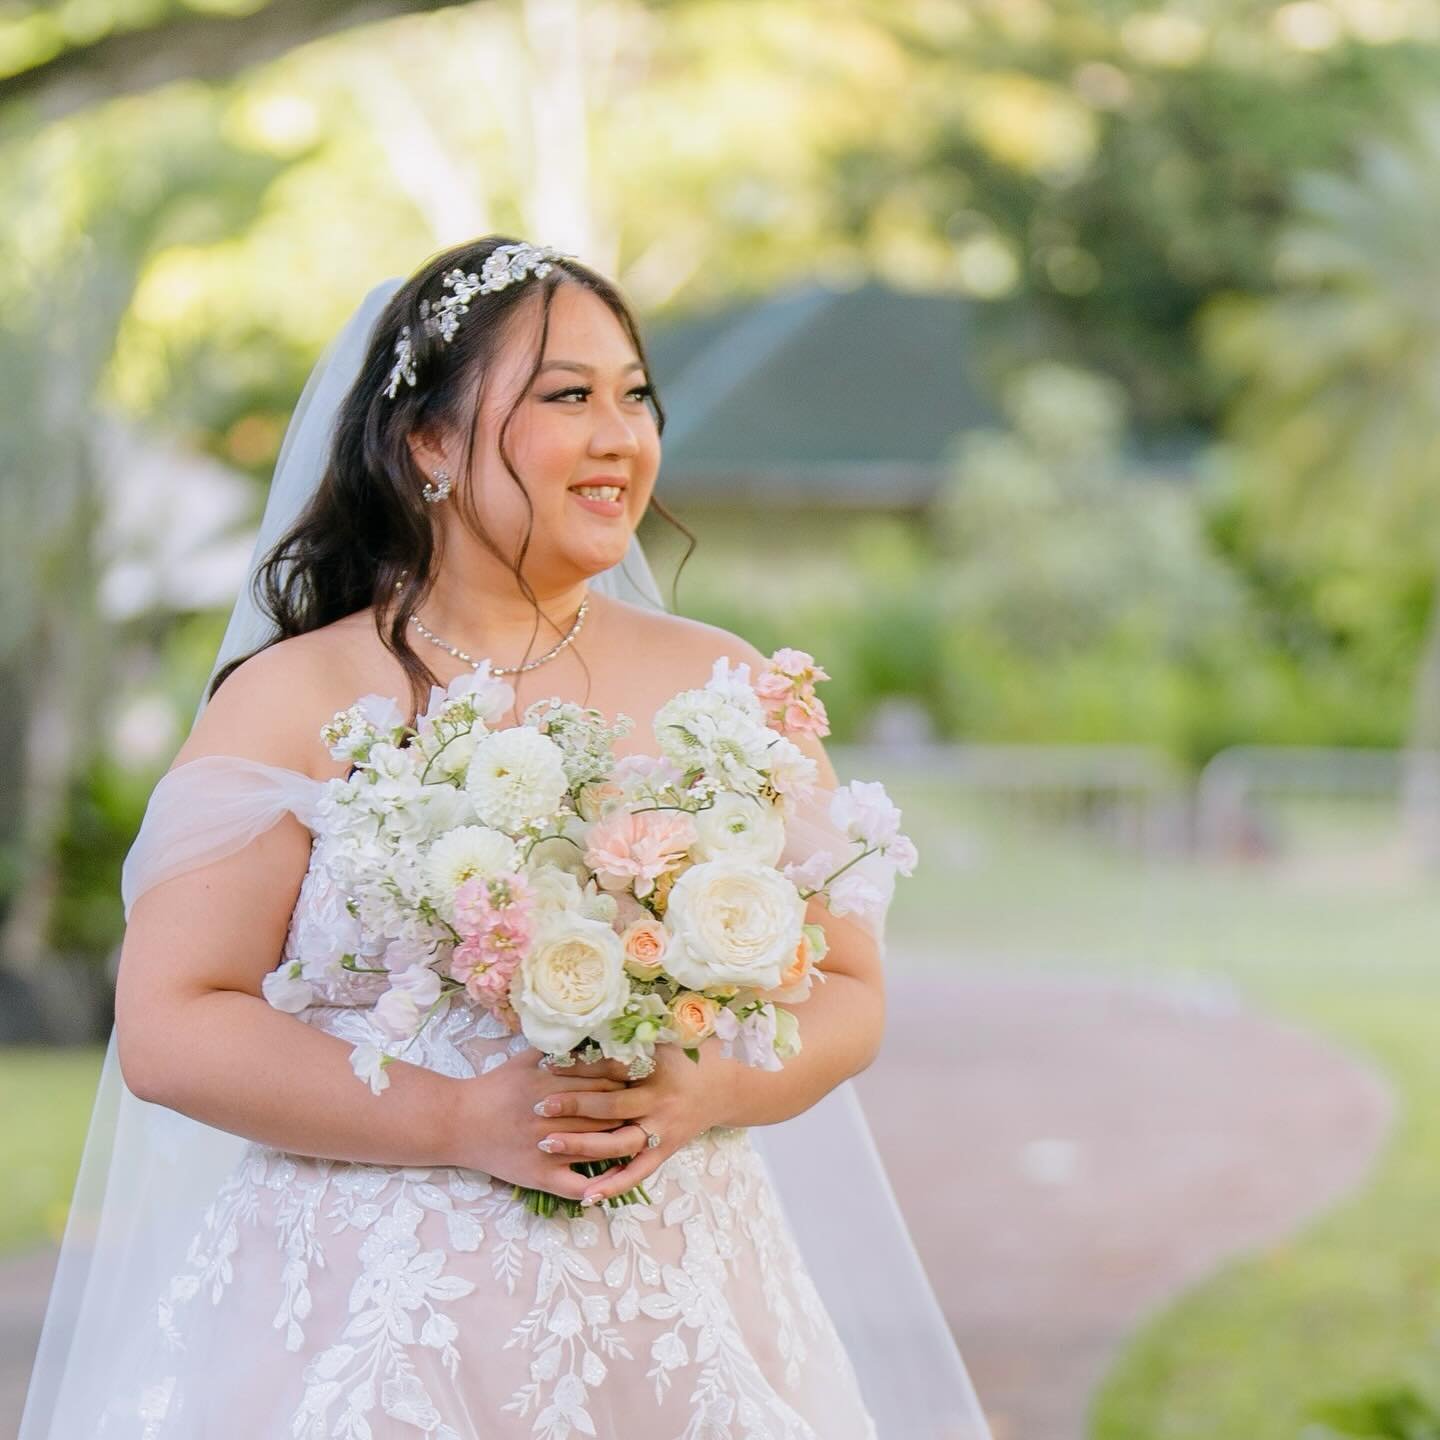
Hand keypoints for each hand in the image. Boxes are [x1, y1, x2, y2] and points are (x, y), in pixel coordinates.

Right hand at [453, 1048, 632, 1200]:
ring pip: (596, 1145)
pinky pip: (575, 1185)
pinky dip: (598, 1185)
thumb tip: (587, 1030)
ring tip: (645, 1135)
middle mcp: (552, 1115)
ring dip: (622, 1141)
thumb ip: (556, 1048)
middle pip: (604, 1111)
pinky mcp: (539, 1176)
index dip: (625, 1078)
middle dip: (630, 1107)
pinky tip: (616, 1177)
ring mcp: (547, 1148)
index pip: (600, 1080)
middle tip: (652, 1104)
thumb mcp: (524, 1059)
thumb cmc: (493, 1087)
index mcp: (550, 1084)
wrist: (457, 1122)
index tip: (644, 1075)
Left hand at [546, 1041, 723, 1207]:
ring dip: (582, 1145)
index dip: (579, 1066)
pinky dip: (614, 1185)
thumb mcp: (660, 1041)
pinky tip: (587, 1195)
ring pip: (619, 1143)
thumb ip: (627, 1038)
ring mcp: (662, 1130)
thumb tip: (584, 1027)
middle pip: (612, 1106)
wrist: (721, 1088)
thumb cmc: (683, 1059)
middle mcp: (660, 1102)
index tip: (546, 1065)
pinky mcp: (665, 1152)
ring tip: (548, 1144)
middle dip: (574, 1106)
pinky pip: (637, 1173)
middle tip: (539, 1106)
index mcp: (657, 1069)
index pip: (612, 1068)